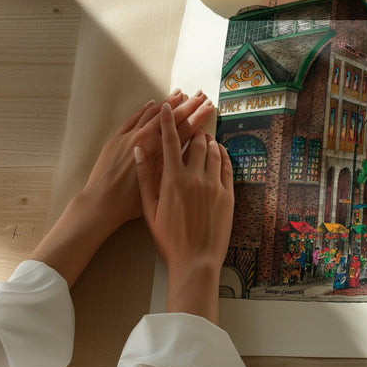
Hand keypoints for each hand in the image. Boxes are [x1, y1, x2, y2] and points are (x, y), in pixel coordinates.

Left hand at [83, 91, 213, 233]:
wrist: (101, 203)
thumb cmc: (131, 202)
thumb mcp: (160, 186)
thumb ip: (174, 165)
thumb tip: (189, 152)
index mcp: (159, 152)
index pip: (184, 128)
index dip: (198, 116)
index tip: (208, 106)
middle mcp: (145, 139)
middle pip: (171, 117)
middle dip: (188, 104)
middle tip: (201, 95)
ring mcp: (130, 136)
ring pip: (152, 113)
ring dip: (168, 102)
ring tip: (180, 93)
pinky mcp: (117, 139)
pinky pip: (134, 118)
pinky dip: (145, 109)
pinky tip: (153, 103)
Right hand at [135, 103, 233, 322]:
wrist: (196, 260)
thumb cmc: (169, 239)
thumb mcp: (150, 210)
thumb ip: (145, 178)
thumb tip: (139, 152)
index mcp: (173, 180)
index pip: (170, 142)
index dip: (168, 121)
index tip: (167, 106)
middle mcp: (195, 177)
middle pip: (196, 142)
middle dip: (192, 127)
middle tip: (192, 119)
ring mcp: (214, 185)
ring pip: (213, 151)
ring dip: (208, 140)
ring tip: (203, 135)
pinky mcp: (228, 194)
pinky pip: (226, 166)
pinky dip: (222, 154)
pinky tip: (219, 151)